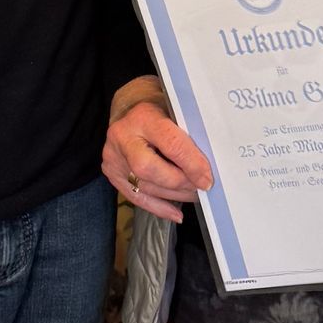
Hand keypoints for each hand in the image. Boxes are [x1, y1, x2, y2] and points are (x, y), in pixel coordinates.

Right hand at [104, 75, 213, 222]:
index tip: (208, 179)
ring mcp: (113, 157)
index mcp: (143, 117)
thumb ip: (188, 132)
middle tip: (200, 188)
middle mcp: (123, 137)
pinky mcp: (112, 173)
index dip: (191, 164)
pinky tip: (176, 213)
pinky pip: (137, 197)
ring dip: (175, 195)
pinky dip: (159, 207)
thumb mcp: (174, 111)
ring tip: (194, 195)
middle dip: (180, 182)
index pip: (170, 144)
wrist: (129, 109)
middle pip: (150, 169)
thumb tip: (211, 162)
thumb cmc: (159, 109)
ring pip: (146, 186)